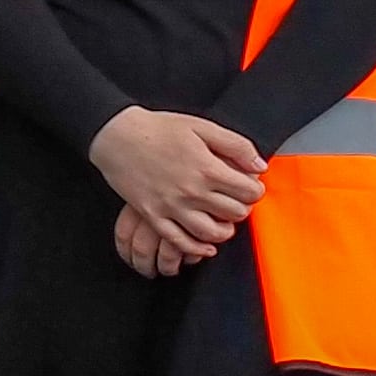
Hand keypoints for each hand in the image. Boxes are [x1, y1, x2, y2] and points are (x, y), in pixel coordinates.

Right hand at [91, 107, 262, 268]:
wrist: (116, 135)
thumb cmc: (157, 129)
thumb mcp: (202, 127)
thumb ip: (236, 145)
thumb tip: (259, 166)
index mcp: (208, 169)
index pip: (250, 192)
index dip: (255, 189)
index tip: (249, 186)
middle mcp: (192, 191)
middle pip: (235, 214)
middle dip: (241, 207)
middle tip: (235, 201)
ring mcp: (171, 206)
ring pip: (211, 233)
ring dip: (224, 231)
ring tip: (223, 221)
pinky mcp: (153, 215)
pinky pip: (178, 241)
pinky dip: (196, 248)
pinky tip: (204, 246)